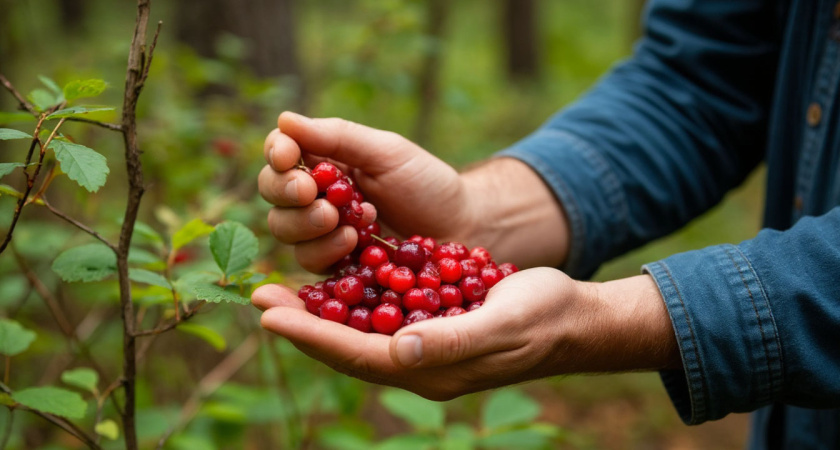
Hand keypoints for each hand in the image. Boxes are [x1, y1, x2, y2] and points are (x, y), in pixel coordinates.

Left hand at [252, 268, 678, 399]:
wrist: (569, 316)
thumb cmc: (539, 318)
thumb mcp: (498, 325)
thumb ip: (451, 340)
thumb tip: (400, 349)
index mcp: (428, 368)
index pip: (357, 355)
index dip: (312, 336)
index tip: (269, 315)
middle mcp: (417, 359)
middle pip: (347, 344)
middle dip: (303, 324)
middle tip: (259, 298)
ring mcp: (421, 342)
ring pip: (358, 329)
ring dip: (319, 310)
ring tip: (282, 289)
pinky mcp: (429, 321)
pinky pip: (379, 313)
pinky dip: (352, 297)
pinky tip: (333, 277)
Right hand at [258, 112, 468, 272]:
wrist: (461, 228)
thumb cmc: (427, 184)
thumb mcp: (387, 153)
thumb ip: (338, 137)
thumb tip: (284, 119)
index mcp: (325, 160)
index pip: (281, 152)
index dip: (277, 153)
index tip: (287, 155)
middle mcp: (316, 195)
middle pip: (272, 193)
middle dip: (288, 192)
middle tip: (315, 193)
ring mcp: (321, 232)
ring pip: (283, 229)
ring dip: (307, 223)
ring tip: (343, 220)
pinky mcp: (333, 265)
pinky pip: (308, 261)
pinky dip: (325, 250)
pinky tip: (352, 241)